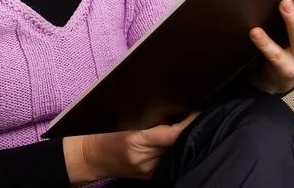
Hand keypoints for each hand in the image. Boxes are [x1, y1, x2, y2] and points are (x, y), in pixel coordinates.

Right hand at [63, 112, 199, 184]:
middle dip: (188, 134)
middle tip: (199, 119)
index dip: (187, 125)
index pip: (171, 135)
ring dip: (183, 144)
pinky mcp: (149, 178)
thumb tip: (178, 121)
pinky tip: (179, 147)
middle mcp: (145, 159)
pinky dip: (175, 154)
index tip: (198, 114)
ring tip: (193, 130)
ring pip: (174, 155)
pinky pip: (168, 164)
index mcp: (138, 141)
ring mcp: (148, 171)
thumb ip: (153, 127)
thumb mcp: (129, 128)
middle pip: (175, 146)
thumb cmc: (109, 138)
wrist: (94, 158)